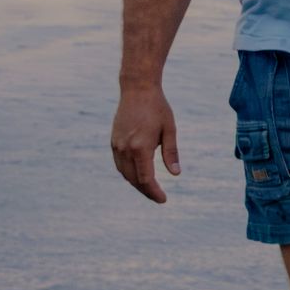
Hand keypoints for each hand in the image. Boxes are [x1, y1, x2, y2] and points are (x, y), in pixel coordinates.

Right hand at [110, 83, 179, 202]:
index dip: (154, 192)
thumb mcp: (170, 129)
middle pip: (134, 180)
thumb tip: (176, 174)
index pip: (146, 179)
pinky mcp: (114, 142)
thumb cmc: (157, 108)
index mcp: (141, 147)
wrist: (137, 90)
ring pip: (125, 173)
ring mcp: (117, 145)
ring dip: (136, 184)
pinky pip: (120, 164)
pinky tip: (138, 175)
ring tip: (149, 189)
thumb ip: (171, 153)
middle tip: (158, 197)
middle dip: (146, 191)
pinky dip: (128, 173)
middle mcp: (126, 149)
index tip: (163, 200)